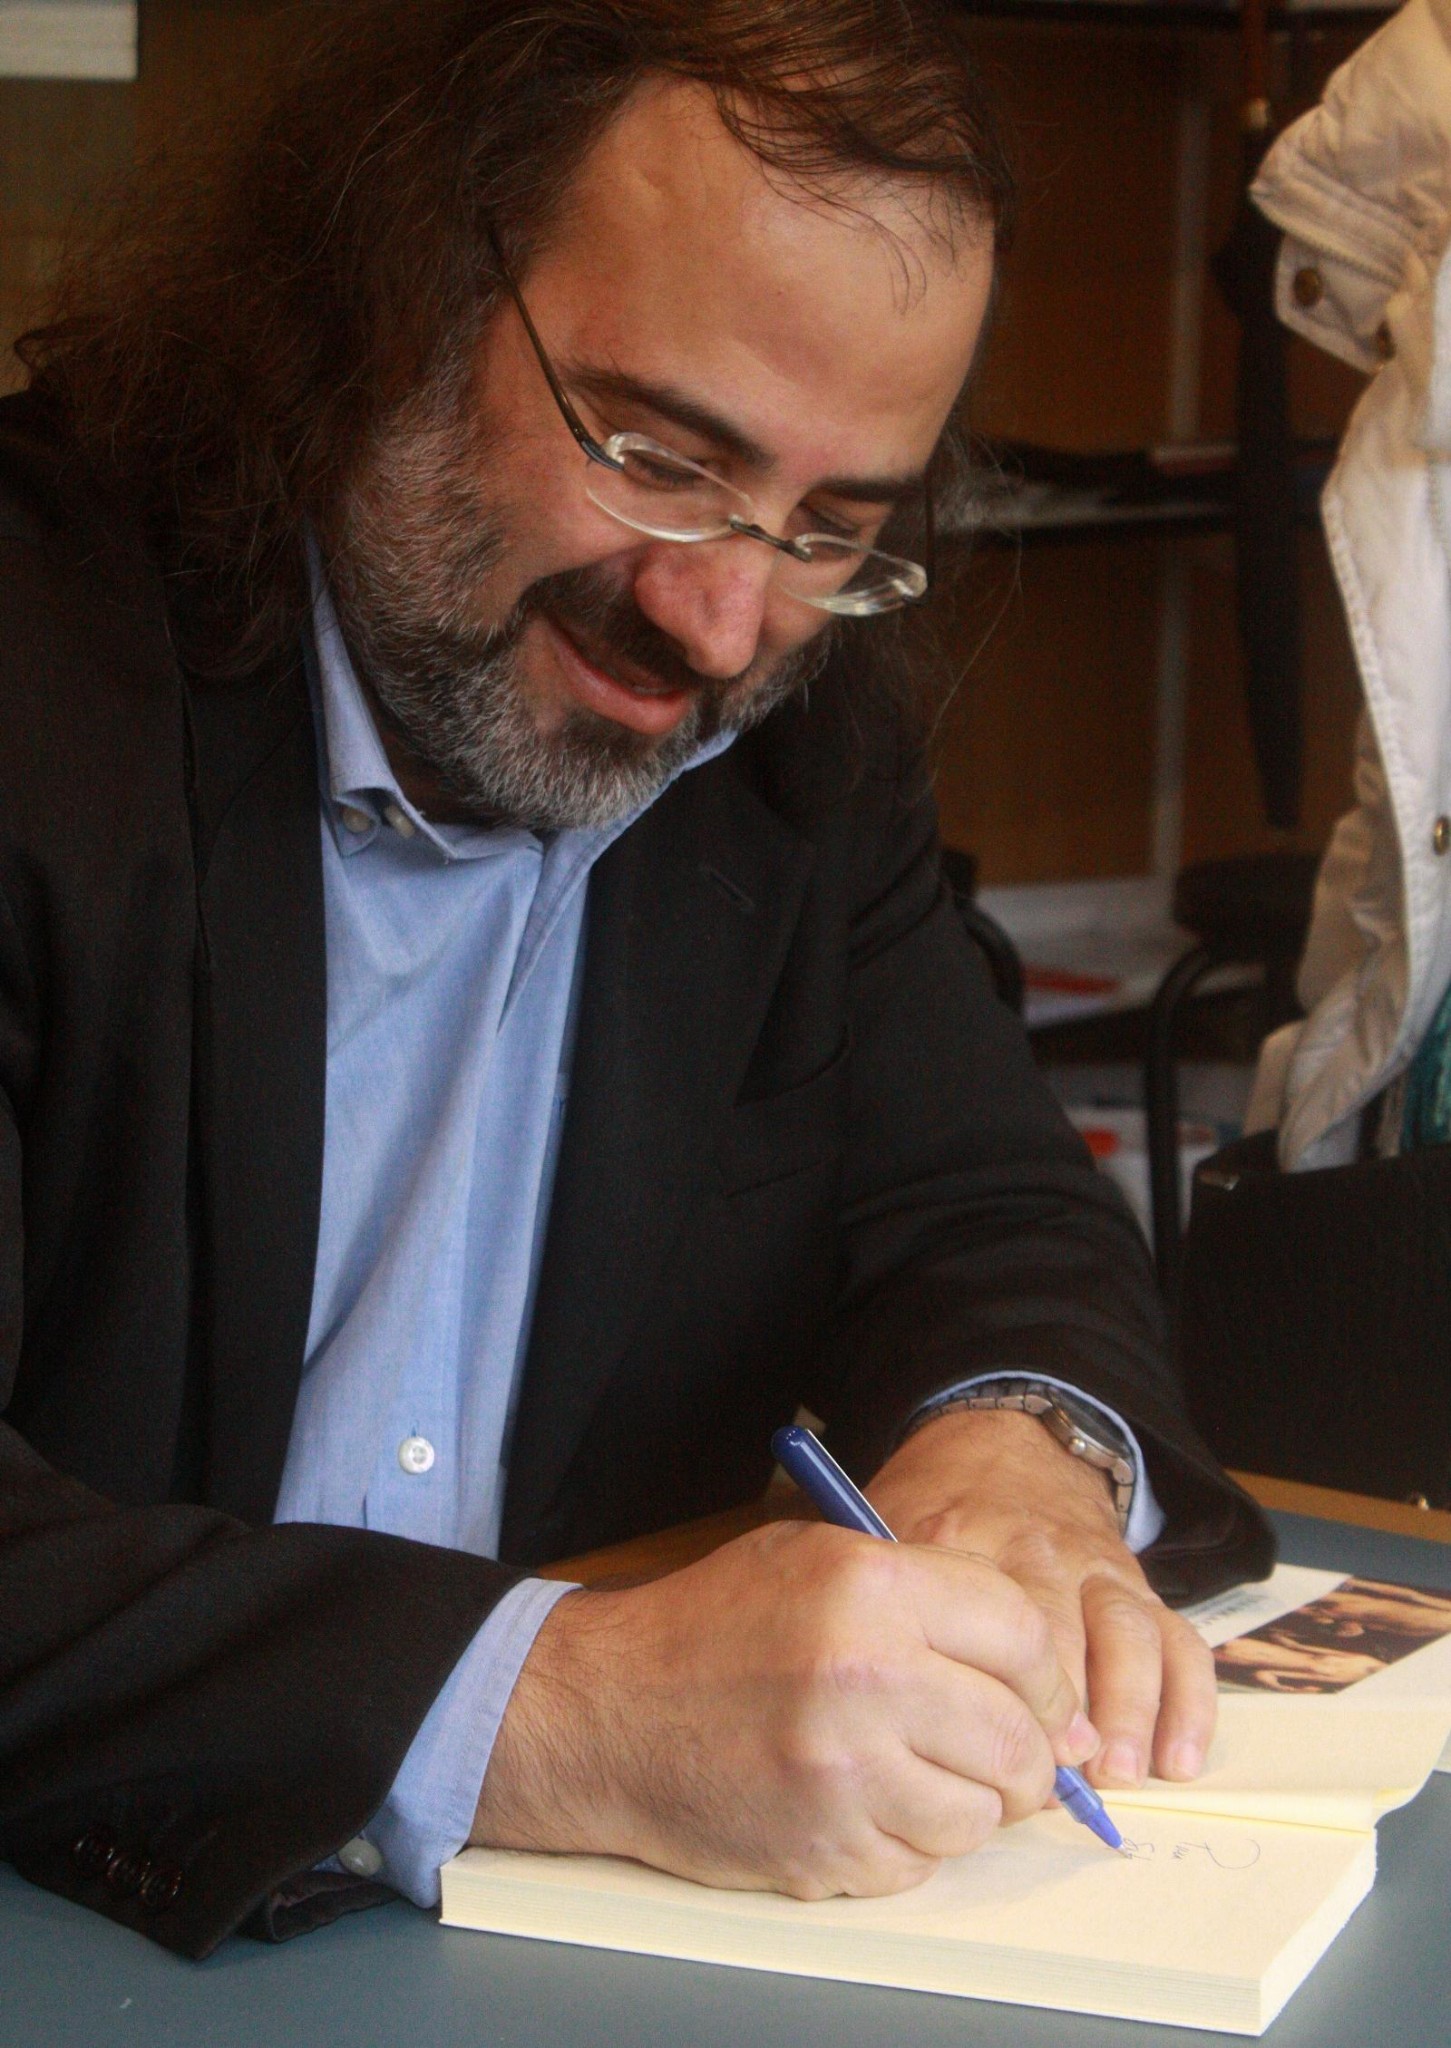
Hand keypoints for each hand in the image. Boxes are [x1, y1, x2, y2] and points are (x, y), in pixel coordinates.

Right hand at [472, 1516, 1097, 1897]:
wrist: (605, 1709)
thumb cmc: (713, 1625)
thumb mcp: (819, 1558)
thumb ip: (935, 1600)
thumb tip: (1048, 1689)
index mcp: (871, 1588)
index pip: (1026, 1635)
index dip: (1044, 1671)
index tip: (1034, 1691)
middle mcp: (868, 1677)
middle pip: (1018, 1738)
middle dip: (1024, 1752)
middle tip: (994, 1747)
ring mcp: (845, 1774)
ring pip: (980, 1815)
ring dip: (964, 1801)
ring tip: (914, 1770)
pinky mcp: (823, 1849)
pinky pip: (919, 1864)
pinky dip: (907, 1842)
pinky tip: (864, 1801)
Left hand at [866, 1407, 1215, 1789]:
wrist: (1001, 1446)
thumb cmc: (934, 1509)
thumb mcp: (889, 1528)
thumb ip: (889, 1604)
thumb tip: (901, 1723)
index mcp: (966, 1539)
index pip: (981, 1616)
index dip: (991, 1688)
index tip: (985, 1749)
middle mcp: (1040, 1552)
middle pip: (1061, 1629)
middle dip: (1064, 1709)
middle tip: (1056, 1777)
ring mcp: (1097, 1569)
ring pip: (1128, 1633)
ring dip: (1129, 1709)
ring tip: (1116, 1773)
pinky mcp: (1139, 1586)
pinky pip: (1180, 1641)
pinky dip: (1188, 1704)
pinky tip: (1178, 1761)